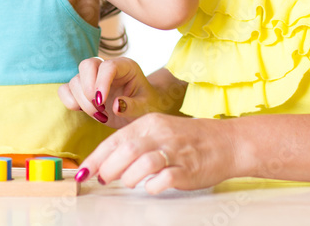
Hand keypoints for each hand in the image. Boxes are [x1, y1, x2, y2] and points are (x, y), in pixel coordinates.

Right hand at [58, 57, 161, 128]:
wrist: (141, 112)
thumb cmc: (147, 107)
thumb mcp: (146, 108)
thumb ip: (133, 106)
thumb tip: (115, 105)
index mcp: (125, 67)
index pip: (108, 66)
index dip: (101, 82)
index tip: (101, 102)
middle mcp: (106, 69)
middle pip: (86, 65)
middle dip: (88, 88)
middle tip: (99, 107)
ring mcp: (92, 79)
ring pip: (74, 80)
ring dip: (82, 101)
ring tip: (100, 114)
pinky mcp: (81, 91)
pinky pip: (65, 90)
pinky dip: (70, 102)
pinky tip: (85, 112)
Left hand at [76, 113, 236, 192]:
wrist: (226, 142)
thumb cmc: (188, 140)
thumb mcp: (159, 132)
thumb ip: (134, 143)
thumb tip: (105, 164)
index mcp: (150, 123)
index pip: (115, 140)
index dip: (95, 158)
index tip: (83, 172)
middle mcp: (161, 135)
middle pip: (125, 150)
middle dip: (109, 168)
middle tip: (105, 179)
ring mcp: (175, 152)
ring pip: (142, 162)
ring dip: (129, 177)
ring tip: (129, 183)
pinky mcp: (188, 169)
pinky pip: (164, 178)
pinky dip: (152, 185)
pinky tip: (151, 186)